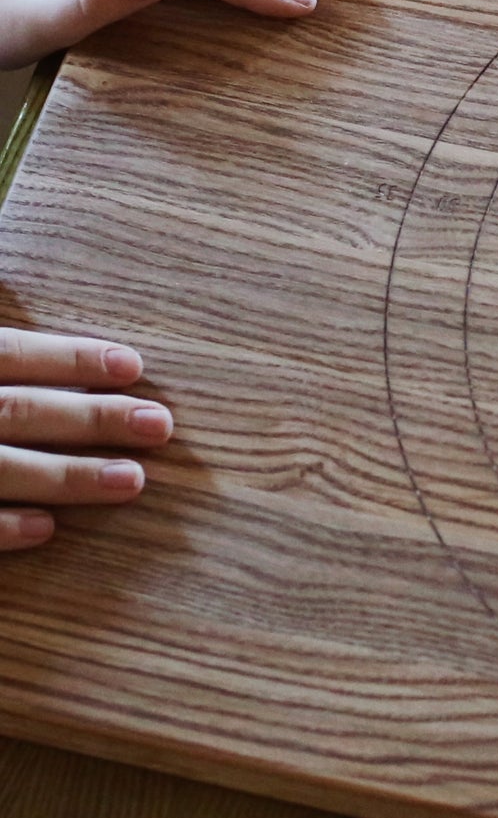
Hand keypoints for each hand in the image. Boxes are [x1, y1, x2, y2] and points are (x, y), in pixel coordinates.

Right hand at [0, 331, 168, 550]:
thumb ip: (4, 354)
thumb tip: (22, 288)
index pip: (13, 354)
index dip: (71, 359)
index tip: (135, 367)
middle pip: (20, 411)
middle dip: (92, 418)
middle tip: (161, 426)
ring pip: (1, 469)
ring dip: (67, 475)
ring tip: (133, 480)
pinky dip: (2, 527)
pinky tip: (47, 529)